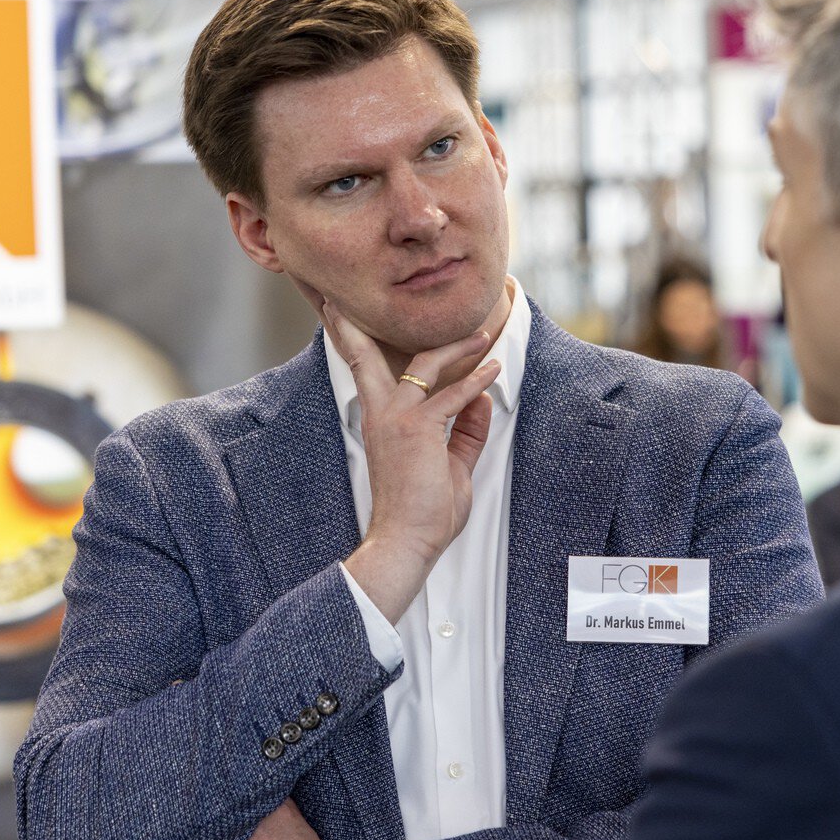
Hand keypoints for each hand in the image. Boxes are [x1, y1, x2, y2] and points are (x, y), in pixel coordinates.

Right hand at [304, 290, 502, 624]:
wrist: (405, 541)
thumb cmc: (421, 512)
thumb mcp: (450, 466)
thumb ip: (466, 431)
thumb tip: (481, 398)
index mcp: (381, 422)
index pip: (367, 373)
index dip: (357, 343)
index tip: (349, 317)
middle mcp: (382, 414)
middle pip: (363, 356)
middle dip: (354, 324)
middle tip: (347, 298)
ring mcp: (397, 419)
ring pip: (424, 366)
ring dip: (457, 347)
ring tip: (482, 334)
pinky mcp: (418, 428)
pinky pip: (453, 396)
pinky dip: (476, 381)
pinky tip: (493, 370)